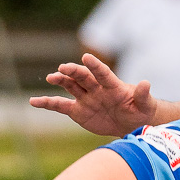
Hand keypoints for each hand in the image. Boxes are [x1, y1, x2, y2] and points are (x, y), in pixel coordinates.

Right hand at [29, 55, 156, 136]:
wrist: (130, 122)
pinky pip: (59, 106)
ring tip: (50, 77)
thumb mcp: (145, 104)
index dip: (95, 66)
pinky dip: (46, 103)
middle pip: (82, 77)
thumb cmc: (140, 110)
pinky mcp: (77, 110)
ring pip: (70, 87)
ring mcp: (85, 98)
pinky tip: (33, 102)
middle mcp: (96, 88)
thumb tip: (145, 83)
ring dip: (60, 81)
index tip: (86, 57)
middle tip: (63, 68)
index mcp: (112, 85)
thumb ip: (143, 95)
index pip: (103, 73)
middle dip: (73, 72)